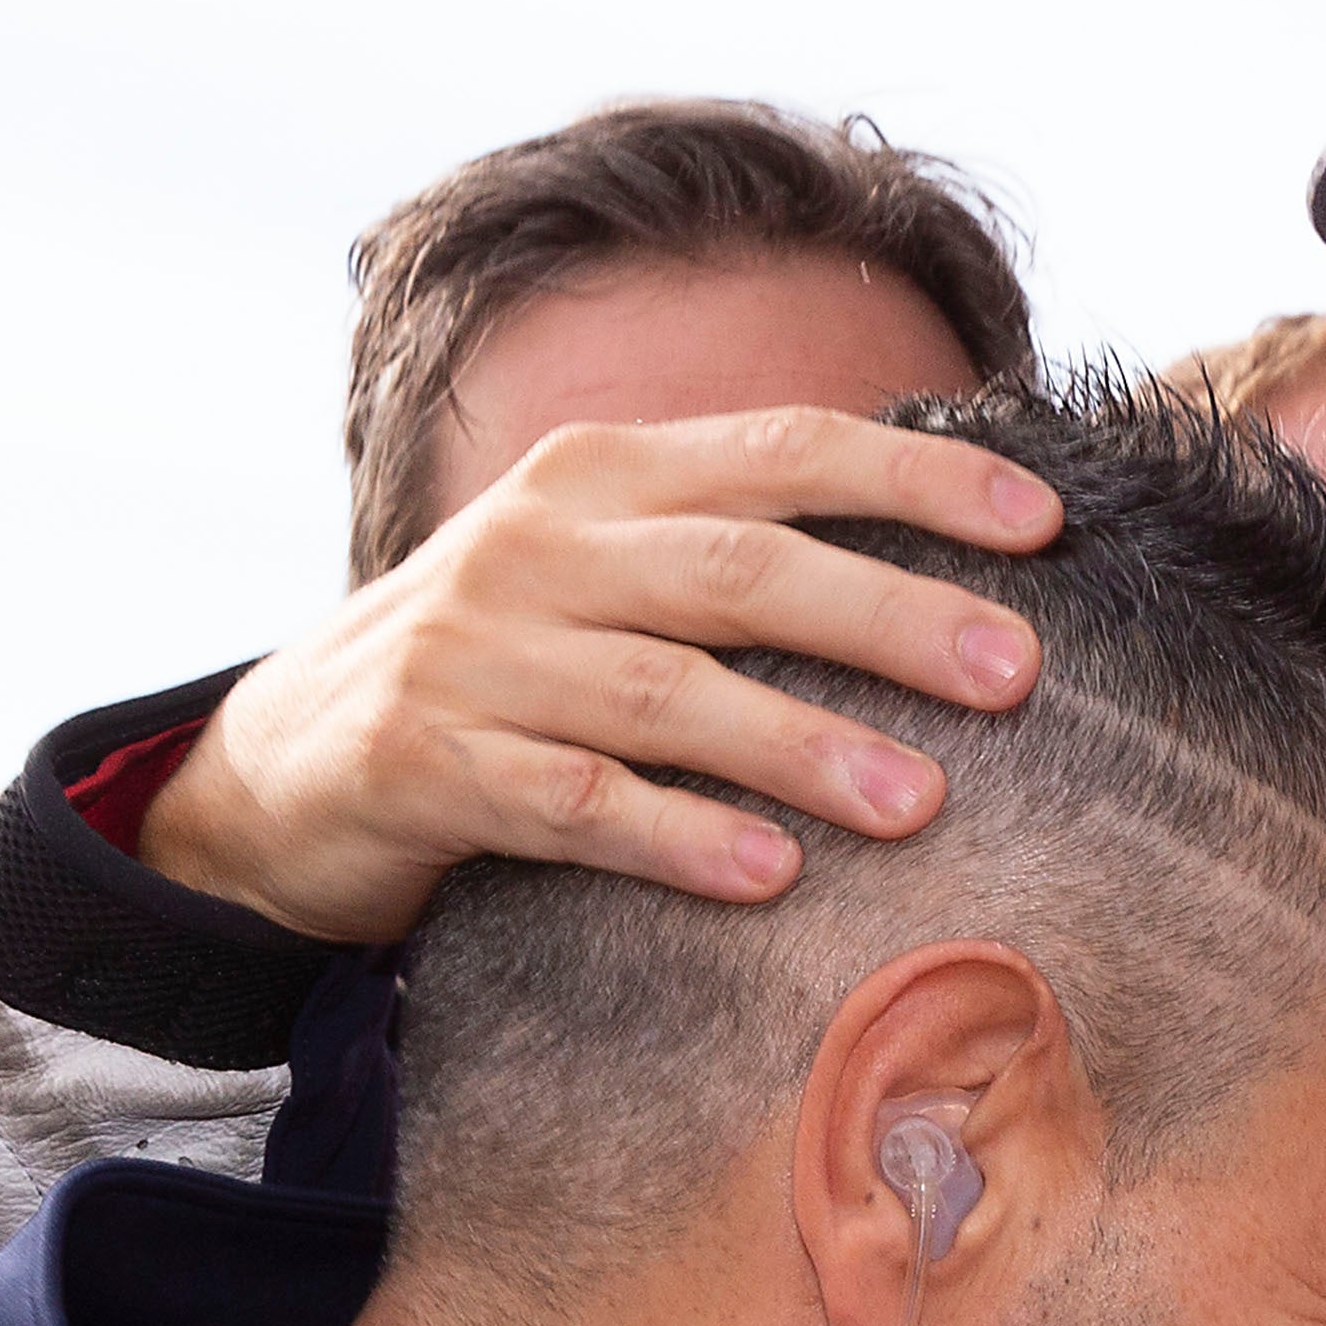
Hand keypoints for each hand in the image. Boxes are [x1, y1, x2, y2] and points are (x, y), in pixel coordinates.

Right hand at [139, 410, 1064, 941]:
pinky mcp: (426, 763)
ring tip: (922, 803)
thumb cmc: (501, 669)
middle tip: (1019, 675)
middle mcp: (538, 545)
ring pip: (665, 691)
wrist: (281, 765)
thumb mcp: (604, 577)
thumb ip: (737, 555)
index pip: (780, 451)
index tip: (1044, 521)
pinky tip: (769, 874)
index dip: (915, 480)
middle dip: (892, 615)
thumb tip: (953, 574)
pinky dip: (675, 835)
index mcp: (600, 477)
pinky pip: (573, 801)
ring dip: (801, 744)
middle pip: (741, 567)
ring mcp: (476, 653)